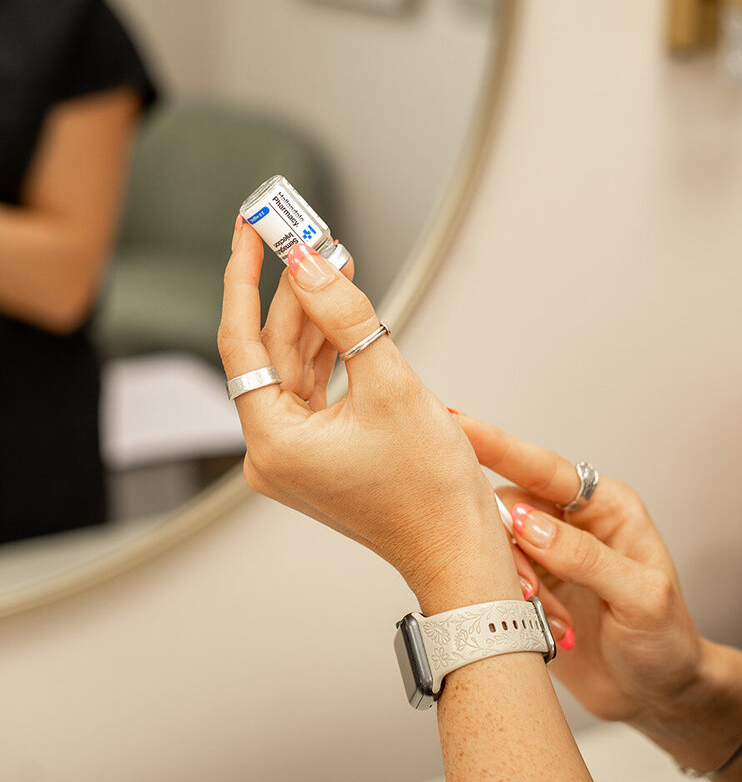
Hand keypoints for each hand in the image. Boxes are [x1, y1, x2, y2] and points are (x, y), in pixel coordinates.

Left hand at [217, 222, 519, 610]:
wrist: (458, 549)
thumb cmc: (430, 491)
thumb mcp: (390, 384)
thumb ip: (344, 316)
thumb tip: (309, 264)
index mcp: (273, 443)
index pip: (241, 343)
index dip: (243, 279)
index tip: (249, 232)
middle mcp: (272, 452)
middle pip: (270, 351)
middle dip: (290, 290)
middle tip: (299, 232)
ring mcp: (294, 454)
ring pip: (293, 365)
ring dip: (313, 315)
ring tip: (332, 258)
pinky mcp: (318, 453)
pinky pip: (314, 387)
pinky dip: (328, 348)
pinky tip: (340, 309)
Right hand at [456, 414, 703, 725]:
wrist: (657, 697)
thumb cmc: (665, 643)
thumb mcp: (640, 597)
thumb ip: (584, 556)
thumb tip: (527, 524)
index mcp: (605, 506)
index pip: (542, 467)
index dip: (497, 445)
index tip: (457, 422)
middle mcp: (571, 521)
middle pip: (508, 508)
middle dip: (510, 548)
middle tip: (529, 590)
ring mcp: (545, 554)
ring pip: (497, 547)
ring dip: (516, 585)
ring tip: (552, 619)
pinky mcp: (526, 587)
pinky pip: (496, 581)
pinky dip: (514, 607)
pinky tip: (548, 629)